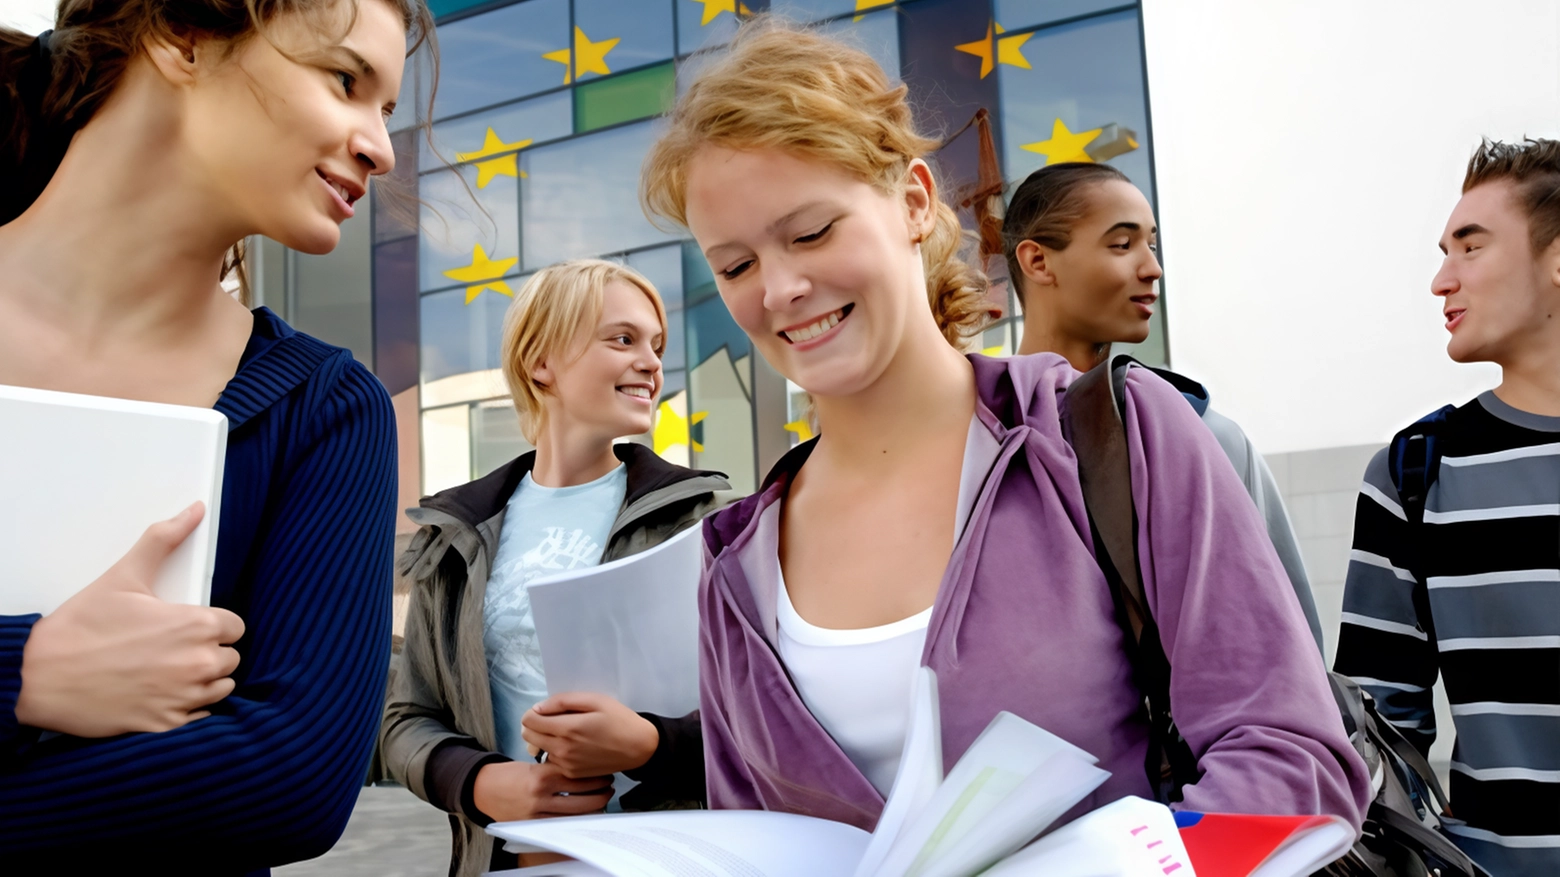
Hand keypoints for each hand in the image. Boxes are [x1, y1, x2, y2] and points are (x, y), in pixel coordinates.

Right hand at [14, 503, 246, 736]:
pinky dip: (187, 709)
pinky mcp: (167, 726)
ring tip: (169, 671)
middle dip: (209, 652)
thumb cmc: (79, 628)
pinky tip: (161, 695)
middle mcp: (198, 664)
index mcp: (196, 626)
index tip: (191, 627)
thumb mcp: (123, 576)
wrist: (38, 678)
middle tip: (173, 648)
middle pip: (230, 658)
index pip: (235, 627)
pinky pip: (200, 718)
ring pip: (219, 688)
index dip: (214, 625)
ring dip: (203, 681)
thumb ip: (163, 540)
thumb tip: (193, 510)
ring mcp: (184, 699)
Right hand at [471, 760, 614, 820]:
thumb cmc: (511, 775)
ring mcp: (537, 812)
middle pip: (580, 795)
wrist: (484, 789)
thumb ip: (555, 768)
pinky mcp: (533, 825)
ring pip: (574, 813)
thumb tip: (583, 768)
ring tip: (603, 798)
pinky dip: (576, 818)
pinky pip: (562, 824)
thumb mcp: (533, 765)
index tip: (605, 771)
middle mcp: (540, 795)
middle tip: (609, 784)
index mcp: (541, 775)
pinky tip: (586, 813)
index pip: (576, 775)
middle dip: (599, 791)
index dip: (594, 775)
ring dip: (593, 806)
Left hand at [521, 692, 659, 778]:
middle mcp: (563, 749)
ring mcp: (566, 764)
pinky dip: (556, 751)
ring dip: (545, 739)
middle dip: (536, 725)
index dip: (533, 712)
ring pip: (538, 749)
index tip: (547, 711)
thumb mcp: (594, 700)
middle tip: (554, 720)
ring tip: (568, 733)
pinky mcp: (571, 773)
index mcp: (568, 728)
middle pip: (528, 736)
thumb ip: (563, 701)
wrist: (638, 747)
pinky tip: (574, 746)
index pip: (528, 721)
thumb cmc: (618, 719)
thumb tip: (538, 708)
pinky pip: (552, 760)